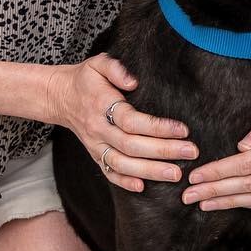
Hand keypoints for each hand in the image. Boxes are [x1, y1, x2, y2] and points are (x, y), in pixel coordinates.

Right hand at [48, 54, 197, 192]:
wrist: (60, 97)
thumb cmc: (86, 79)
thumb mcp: (98, 63)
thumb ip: (115, 68)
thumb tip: (134, 82)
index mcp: (101, 105)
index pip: (131, 121)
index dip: (157, 127)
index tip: (182, 130)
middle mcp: (98, 129)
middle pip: (131, 146)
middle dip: (163, 151)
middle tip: (190, 153)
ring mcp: (95, 145)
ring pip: (122, 164)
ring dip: (150, 171)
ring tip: (176, 174)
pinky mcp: (94, 155)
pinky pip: (108, 172)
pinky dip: (124, 182)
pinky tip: (143, 187)